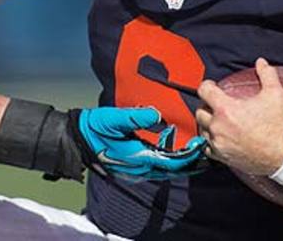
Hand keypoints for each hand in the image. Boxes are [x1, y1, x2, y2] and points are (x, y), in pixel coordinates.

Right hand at [69, 106, 207, 180]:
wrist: (78, 141)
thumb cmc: (94, 129)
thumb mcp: (113, 119)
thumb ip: (134, 117)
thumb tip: (155, 114)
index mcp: (138, 157)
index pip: (170, 161)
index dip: (188, 156)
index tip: (200, 146)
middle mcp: (139, 167)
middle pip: (172, 169)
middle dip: (189, 161)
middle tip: (204, 151)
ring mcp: (136, 168)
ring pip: (165, 169)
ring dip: (180, 161)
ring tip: (193, 151)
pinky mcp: (133, 165)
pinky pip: (156, 166)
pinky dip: (168, 160)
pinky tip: (170, 147)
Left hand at [195, 58, 282, 175]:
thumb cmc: (279, 129)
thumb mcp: (276, 95)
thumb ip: (267, 75)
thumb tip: (261, 63)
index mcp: (226, 109)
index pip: (204, 90)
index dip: (207, 85)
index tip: (212, 87)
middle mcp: (218, 127)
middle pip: (200, 111)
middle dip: (207, 105)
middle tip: (217, 104)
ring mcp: (219, 143)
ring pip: (202, 130)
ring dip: (208, 124)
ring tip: (219, 121)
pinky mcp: (222, 157)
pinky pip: (207, 148)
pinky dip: (211, 142)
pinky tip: (220, 137)